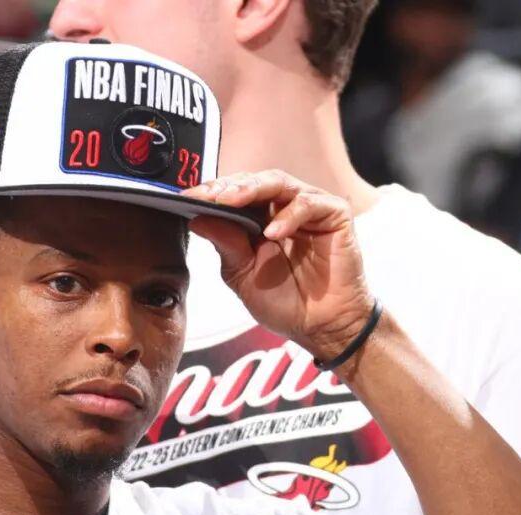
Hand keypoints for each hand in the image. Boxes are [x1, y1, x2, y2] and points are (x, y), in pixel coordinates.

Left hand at [183, 170, 374, 360]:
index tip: (186, 198)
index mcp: (259, 219)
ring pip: (279, 183)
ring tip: (231, 201)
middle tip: (208, 195)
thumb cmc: (284, 301)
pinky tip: (273, 233)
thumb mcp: (243, 275)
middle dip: (228, 187)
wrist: (321, 327)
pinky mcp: (335, 215)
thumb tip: (197, 219)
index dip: (211, 193)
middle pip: (254, 182)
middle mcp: (283, 207)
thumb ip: (225, 245)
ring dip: (253, 189)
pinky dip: (290, 215)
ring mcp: (310, 209)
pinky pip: (310, 204)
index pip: (233, 194)